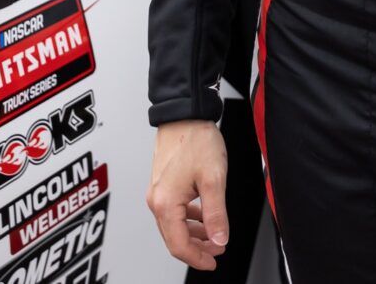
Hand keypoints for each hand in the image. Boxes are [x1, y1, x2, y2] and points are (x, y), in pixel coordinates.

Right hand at [145, 119, 229, 270]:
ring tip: (214, 236)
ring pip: (174, 225)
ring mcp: (157, 192)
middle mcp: (156, 200)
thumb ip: (216, 214)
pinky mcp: (162, 184)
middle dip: (197, 248)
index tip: (213, 261)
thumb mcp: (213, 180)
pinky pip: (174, 211)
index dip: (197, 258)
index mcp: (165, 203)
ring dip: (194, 234)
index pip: (178, 245)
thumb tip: (218, 239)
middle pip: (174, 238)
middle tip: (217, 251)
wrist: (184, 114)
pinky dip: (189, 219)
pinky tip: (203, 217)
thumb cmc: (195, 140)